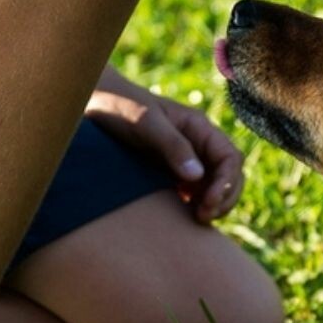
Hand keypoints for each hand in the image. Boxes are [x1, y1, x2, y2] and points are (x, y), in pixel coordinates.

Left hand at [85, 87, 243, 222]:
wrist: (92, 103)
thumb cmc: (120, 106)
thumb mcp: (146, 123)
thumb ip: (173, 146)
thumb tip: (197, 176)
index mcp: (199, 128)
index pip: (230, 157)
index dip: (227, 182)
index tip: (209, 202)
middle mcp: (197, 144)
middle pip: (229, 174)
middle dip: (224, 197)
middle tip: (204, 217)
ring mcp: (185, 159)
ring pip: (214, 186)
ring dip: (213, 204)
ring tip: (197, 219)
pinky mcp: (170, 172)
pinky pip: (194, 192)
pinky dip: (196, 205)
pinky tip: (183, 216)